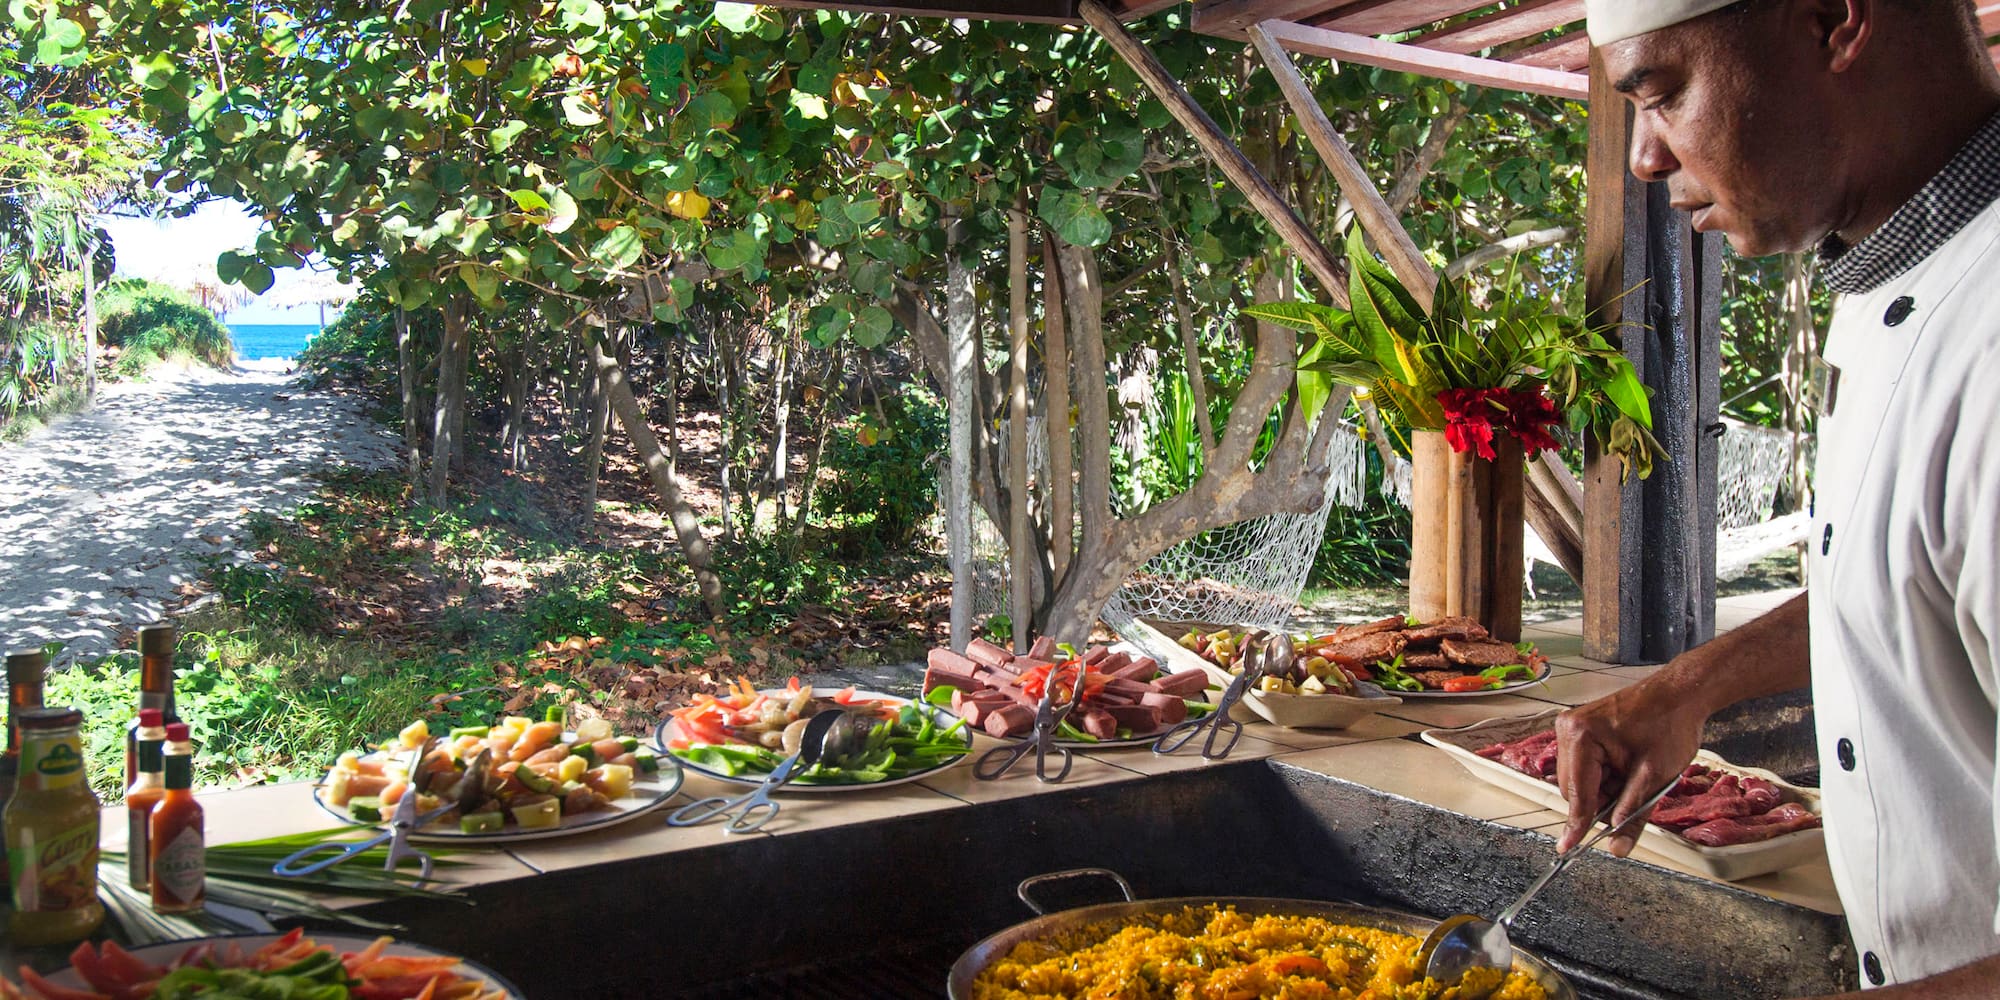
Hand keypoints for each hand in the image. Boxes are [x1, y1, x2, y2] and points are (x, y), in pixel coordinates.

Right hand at [1553, 673, 1707, 855]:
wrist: (1680, 693)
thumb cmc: (1670, 725)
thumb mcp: (1654, 778)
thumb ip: (1632, 814)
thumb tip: (1617, 847)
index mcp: (1581, 737)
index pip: (1577, 794)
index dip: (1577, 825)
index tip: (1567, 849)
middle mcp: (1568, 729)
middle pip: (1573, 789)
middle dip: (1600, 801)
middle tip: (1634, 796)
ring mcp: (1572, 727)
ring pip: (1579, 780)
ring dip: (1604, 789)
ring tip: (1634, 775)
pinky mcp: (1580, 728)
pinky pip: (1584, 766)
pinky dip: (1604, 776)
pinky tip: (1626, 767)